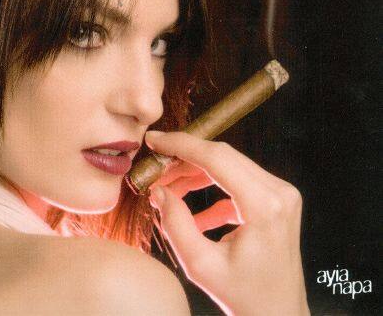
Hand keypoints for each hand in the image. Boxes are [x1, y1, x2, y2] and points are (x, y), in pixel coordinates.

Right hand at [145, 131, 309, 315]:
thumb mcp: (201, 265)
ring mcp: (281, 194)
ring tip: (169, 189)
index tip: (155, 141)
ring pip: (229, 165)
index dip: (181, 145)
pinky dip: (212, 191)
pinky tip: (194, 215)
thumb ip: (176, 224)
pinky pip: (238, 183)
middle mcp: (278, 192)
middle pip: (223, 156)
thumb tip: (159, 191)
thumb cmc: (245, 297)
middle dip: (185, 158)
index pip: (216, 158)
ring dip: (196, 173)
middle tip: (157, 169)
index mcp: (264, 205)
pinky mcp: (276, 200)